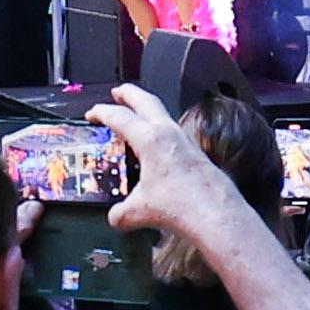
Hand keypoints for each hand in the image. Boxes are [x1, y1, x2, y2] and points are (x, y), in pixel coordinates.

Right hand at [99, 84, 258, 253]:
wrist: (217, 215)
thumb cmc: (180, 206)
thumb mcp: (139, 211)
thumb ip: (122, 213)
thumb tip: (116, 217)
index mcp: (150, 139)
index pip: (119, 117)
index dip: (102, 112)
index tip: (92, 113)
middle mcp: (169, 133)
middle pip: (146, 101)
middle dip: (129, 94)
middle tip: (117, 92)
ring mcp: (186, 141)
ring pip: (163, 115)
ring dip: (147, 111)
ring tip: (136, 117)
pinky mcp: (197, 153)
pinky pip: (174, 133)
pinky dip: (160, 131)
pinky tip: (157, 147)